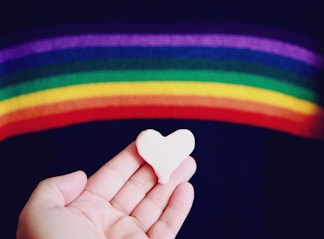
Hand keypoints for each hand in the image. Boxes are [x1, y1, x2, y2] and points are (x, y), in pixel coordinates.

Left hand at [17, 142, 196, 238]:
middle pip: (140, 186)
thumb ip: (54, 188)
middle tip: (175, 147)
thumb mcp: (39, 215)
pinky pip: (168, 227)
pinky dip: (179, 208)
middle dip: (158, 165)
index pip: (113, 176)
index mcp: (85, 211)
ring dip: (173, 181)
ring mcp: (131, 238)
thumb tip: (80, 175)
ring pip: (157, 203)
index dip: (132, 157)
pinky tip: (186, 188)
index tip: (149, 140)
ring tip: (187, 162)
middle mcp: (109, 222)